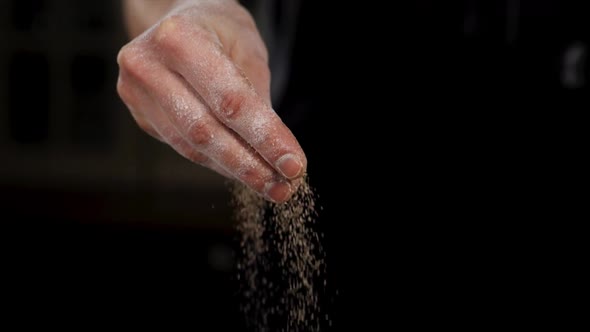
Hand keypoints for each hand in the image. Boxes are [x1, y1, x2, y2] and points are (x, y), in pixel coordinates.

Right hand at [116, 0, 305, 202]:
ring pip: (191, 145)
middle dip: (248, 164)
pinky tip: (241, 169)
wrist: (176, 21)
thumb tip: (275, 154)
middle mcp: (147, 65)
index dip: (264, 138)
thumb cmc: (219, 30)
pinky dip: (215, 161)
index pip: (230, 101)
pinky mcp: (139, 113)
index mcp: (179, 38)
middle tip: (281, 187)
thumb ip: (257, 99)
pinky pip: (183, 146)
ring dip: (234, 170)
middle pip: (205, 130)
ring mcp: (136, 92)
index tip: (293, 164)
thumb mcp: (248, 50)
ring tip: (268, 183)